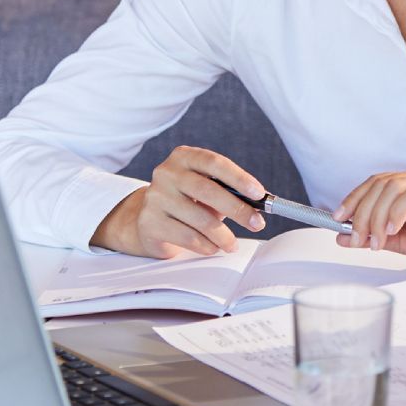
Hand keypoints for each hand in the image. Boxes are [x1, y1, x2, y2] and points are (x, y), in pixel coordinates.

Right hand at [90, 146, 265, 258]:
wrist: (146, 220)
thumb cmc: (185, 201)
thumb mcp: (205, 190)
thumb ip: (228, 192)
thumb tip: (258, 206)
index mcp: (184, 157)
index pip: (215, 163)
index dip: (239, 178)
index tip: (260, 194)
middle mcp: (167, 173)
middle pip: (209, 191)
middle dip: (238, 209)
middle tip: (257, 223)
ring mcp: (156, 197)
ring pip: (201, 219)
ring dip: (224, 236)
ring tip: (232, 244)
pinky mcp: (150, 222)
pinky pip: (189, 237)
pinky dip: (207, 245)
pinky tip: (213, 247)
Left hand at [332, 167, 405, 276]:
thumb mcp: (404, 243)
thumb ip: (376, 237)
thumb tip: (343, 236)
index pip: (377, 182)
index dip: (354, 198)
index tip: (337, 218)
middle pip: (381, 183)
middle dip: (362, 212)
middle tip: (357, 238)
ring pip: (394, 186)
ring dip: (378, 216)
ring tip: (377, 240)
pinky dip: (399, 211)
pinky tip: (395, 229)